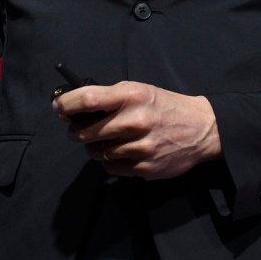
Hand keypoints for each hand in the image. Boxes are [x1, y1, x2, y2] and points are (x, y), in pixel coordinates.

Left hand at [53, 82, 221, 179]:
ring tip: (103, 141)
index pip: (88, 99)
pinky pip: (111, 167)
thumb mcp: (140, 91)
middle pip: (87, 132)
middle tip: (76, 130)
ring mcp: (141, 147)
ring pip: (97, 152)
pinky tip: (118, 152)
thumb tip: (74, 108)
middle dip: (76, 131)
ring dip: (94, 148)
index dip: (66, 104)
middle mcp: (135, 121)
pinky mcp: (145, 168)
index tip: (58, 107)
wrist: (202, 129)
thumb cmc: (165, 107)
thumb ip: (111, 97)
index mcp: (132, 96)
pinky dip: (109, 161)